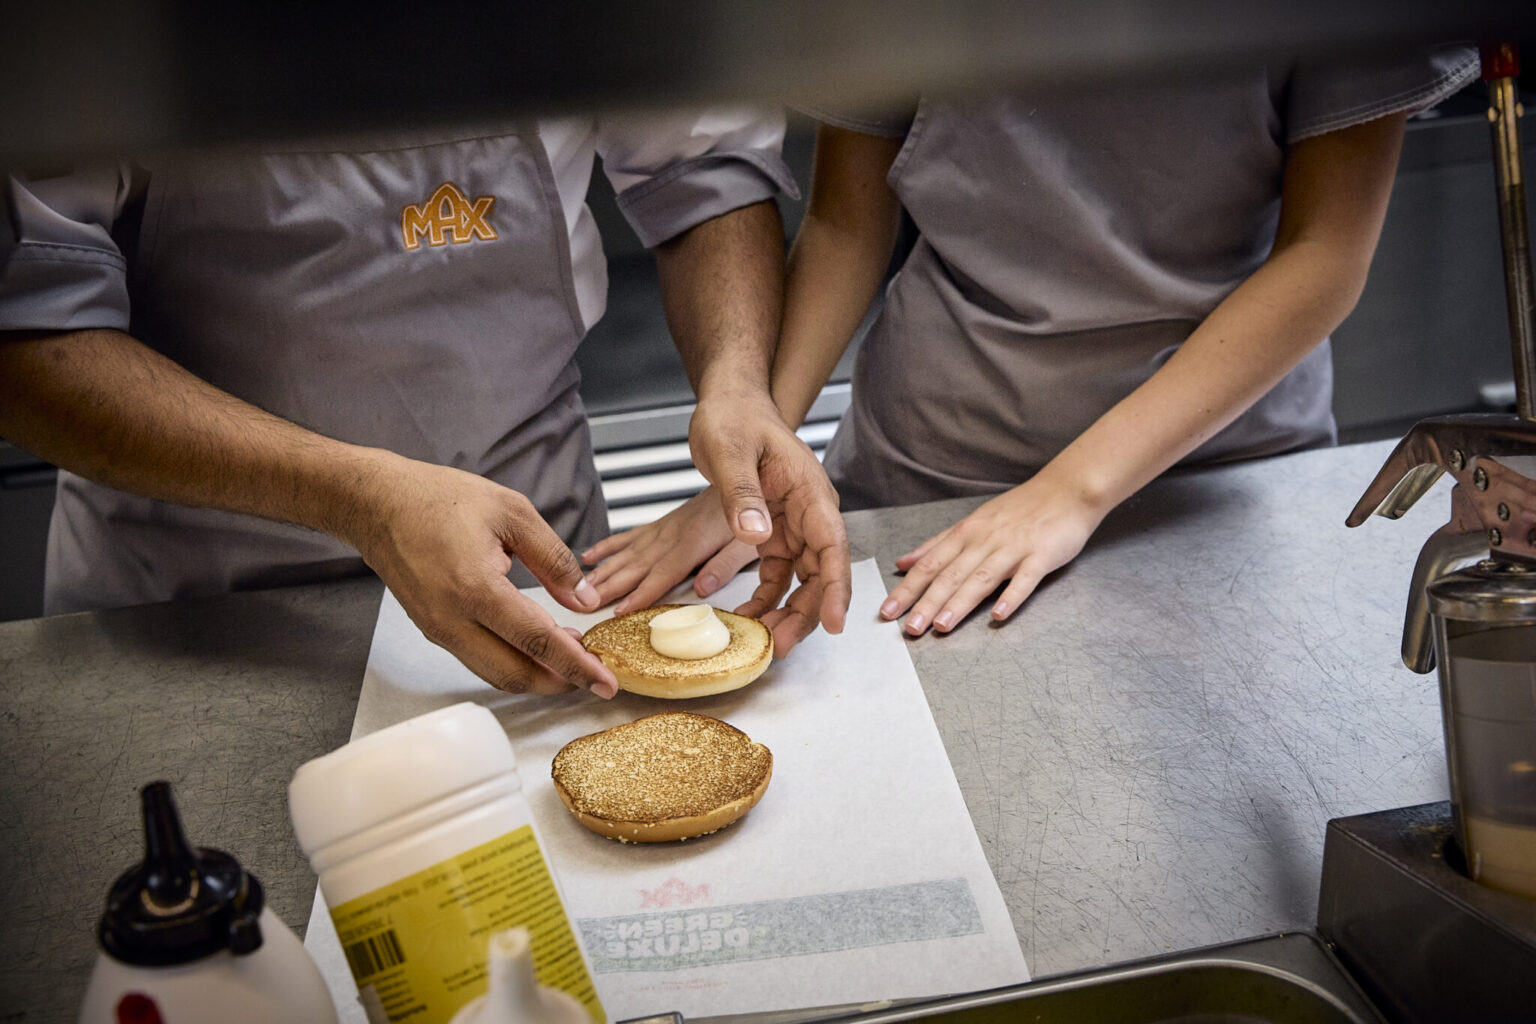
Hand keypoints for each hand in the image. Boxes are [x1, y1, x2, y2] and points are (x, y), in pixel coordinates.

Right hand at [347, 453, 618, 697]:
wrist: (378, 503)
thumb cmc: (440, 499)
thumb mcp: (512, 513)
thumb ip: (554, 559)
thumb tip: (584, 600)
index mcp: (476, 588)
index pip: (537, 642)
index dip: (576, 666)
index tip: (605, 683)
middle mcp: (453, 620)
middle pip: (515, 674)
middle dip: (560, 682)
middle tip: (593, 675)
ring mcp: (439, 630)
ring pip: (495, 673)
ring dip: (536, 675)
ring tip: (570, 659)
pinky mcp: (433, 630)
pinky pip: (478, 659)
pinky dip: (511, 661)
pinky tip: (535, 646)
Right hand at [582, 486, 758, 613]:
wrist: (749, 467)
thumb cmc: (757, 505)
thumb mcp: (750, 541)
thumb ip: (725, 563)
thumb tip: (702, 588)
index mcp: (696, 540)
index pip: (663, 572)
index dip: (640, 593)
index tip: (618, 610)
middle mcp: (675, 532)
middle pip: (636, 565)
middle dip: (608, 586)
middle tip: (583, 604)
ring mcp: (667, 526)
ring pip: (628, 551)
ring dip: (603, 570)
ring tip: (582, 586)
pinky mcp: (666, 521)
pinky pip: (632, 535)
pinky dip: (610, 546)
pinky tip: (593, 555)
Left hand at [688, 392, 849, 655]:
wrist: (728, 403)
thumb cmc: (733, 417)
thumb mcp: (730, 450)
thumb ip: (741, 492)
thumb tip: (754, 534)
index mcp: (809, 491)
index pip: (832, 546)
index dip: (836, 588)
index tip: (835, 622)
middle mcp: (809, 512)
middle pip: (821, 572)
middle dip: (807, 613)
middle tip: (781, 645)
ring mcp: (793, 525)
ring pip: (801, 580)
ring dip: (787, 612)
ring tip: (763, 641)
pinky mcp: (773, 533)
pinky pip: (776, 575)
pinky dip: (764, 598)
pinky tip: (746, 616)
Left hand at [882, 472, 1103, 635]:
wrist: (1066, 490)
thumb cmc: (1019, 509)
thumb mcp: (972, 521)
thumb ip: (938, 544)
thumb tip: (903, 563)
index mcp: (966, 533)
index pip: (930, 564)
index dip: (907, 588)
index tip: (887, 611)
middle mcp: (985, 541)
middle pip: (951, 574)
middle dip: (927, 602)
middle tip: (909, 628)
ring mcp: (1013, 548)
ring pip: (981, 578)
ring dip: (960, 603)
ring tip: (941, 627)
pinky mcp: (1041, 555)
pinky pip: (1025, 579)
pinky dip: (1011, 596)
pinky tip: (999, 615)